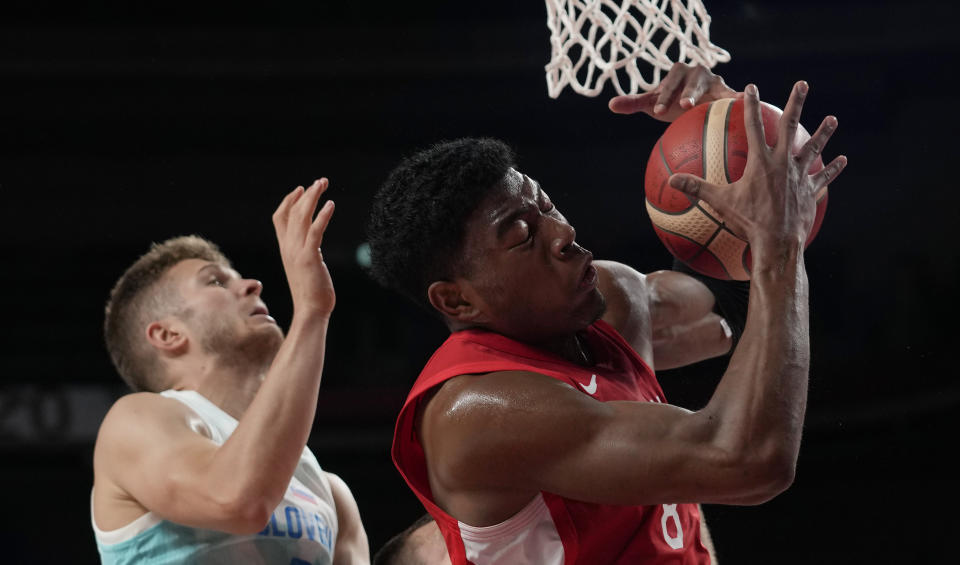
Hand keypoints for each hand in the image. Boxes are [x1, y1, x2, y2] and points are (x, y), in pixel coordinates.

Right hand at [272, 178, 335, 317]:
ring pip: (301, 217)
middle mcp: (288, 247)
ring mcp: (297, 252)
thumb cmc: (311, 293)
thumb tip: (312, 247)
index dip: (289, 201)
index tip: (301, 189)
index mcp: (286, 249)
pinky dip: (322, 216)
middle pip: (292, 212)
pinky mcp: (309, 258)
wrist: (310, 311)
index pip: (280, 218)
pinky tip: (331, 205)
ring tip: (323, 184)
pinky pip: (315, 231)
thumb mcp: (304, 268)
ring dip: (313, 198)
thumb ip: (305, 254)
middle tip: (319, 181)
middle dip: (306, 194)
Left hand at [608, 62, 738, 121]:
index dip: (663, 96)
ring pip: (715, 86)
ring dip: (718, 94)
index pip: (668, 84)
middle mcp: (696, 73)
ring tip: (724, 102)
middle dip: (689, 92)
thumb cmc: (668, 104)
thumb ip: (632, 103)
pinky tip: (745, 103)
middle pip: (693, 81)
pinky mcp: (727, 92)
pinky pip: (732, 95)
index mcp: (676, 73)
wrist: (689, 106)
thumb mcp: (651, 104)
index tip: (658, 111)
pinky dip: (738, 98)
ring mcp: (714, 81)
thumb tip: (610, 105)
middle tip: (684, 106)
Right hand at [667, 82, 846, 262]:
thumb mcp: (720, 203)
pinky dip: (833, 169)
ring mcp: (800, 176)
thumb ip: (696, 188)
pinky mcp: (810, 191)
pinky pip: (824, 177)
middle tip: (802, 84)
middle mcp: (783, 163)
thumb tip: (671, 180)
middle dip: (796, 102)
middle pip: (790, 126)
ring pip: (813, 148)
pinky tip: (842, 160)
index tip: (751, 88)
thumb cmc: (748, 222)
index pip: (752, 126)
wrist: (777, 242)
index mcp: (761, 162)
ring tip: (832, 120)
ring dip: (823, 133)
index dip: (750, 105)